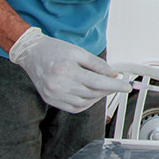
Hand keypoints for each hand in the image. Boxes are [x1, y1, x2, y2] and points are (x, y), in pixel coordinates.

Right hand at [9, 27, 131, 112]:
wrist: (31, 53)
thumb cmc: (54, 50)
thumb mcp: (78, 52)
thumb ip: (97, 64)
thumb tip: (113, 74)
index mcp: (67, 71)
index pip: (97, 82)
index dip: (114, 86)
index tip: (127, 87)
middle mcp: (59, 86)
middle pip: (92, 93)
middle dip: (108, 90)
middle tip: (116, 84)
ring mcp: (54, 95)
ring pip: (84, 102)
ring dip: (97, 96)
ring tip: (103, 87)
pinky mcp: (50, 101)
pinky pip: (74, 108)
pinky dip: (86, 103)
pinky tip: (91, 95)